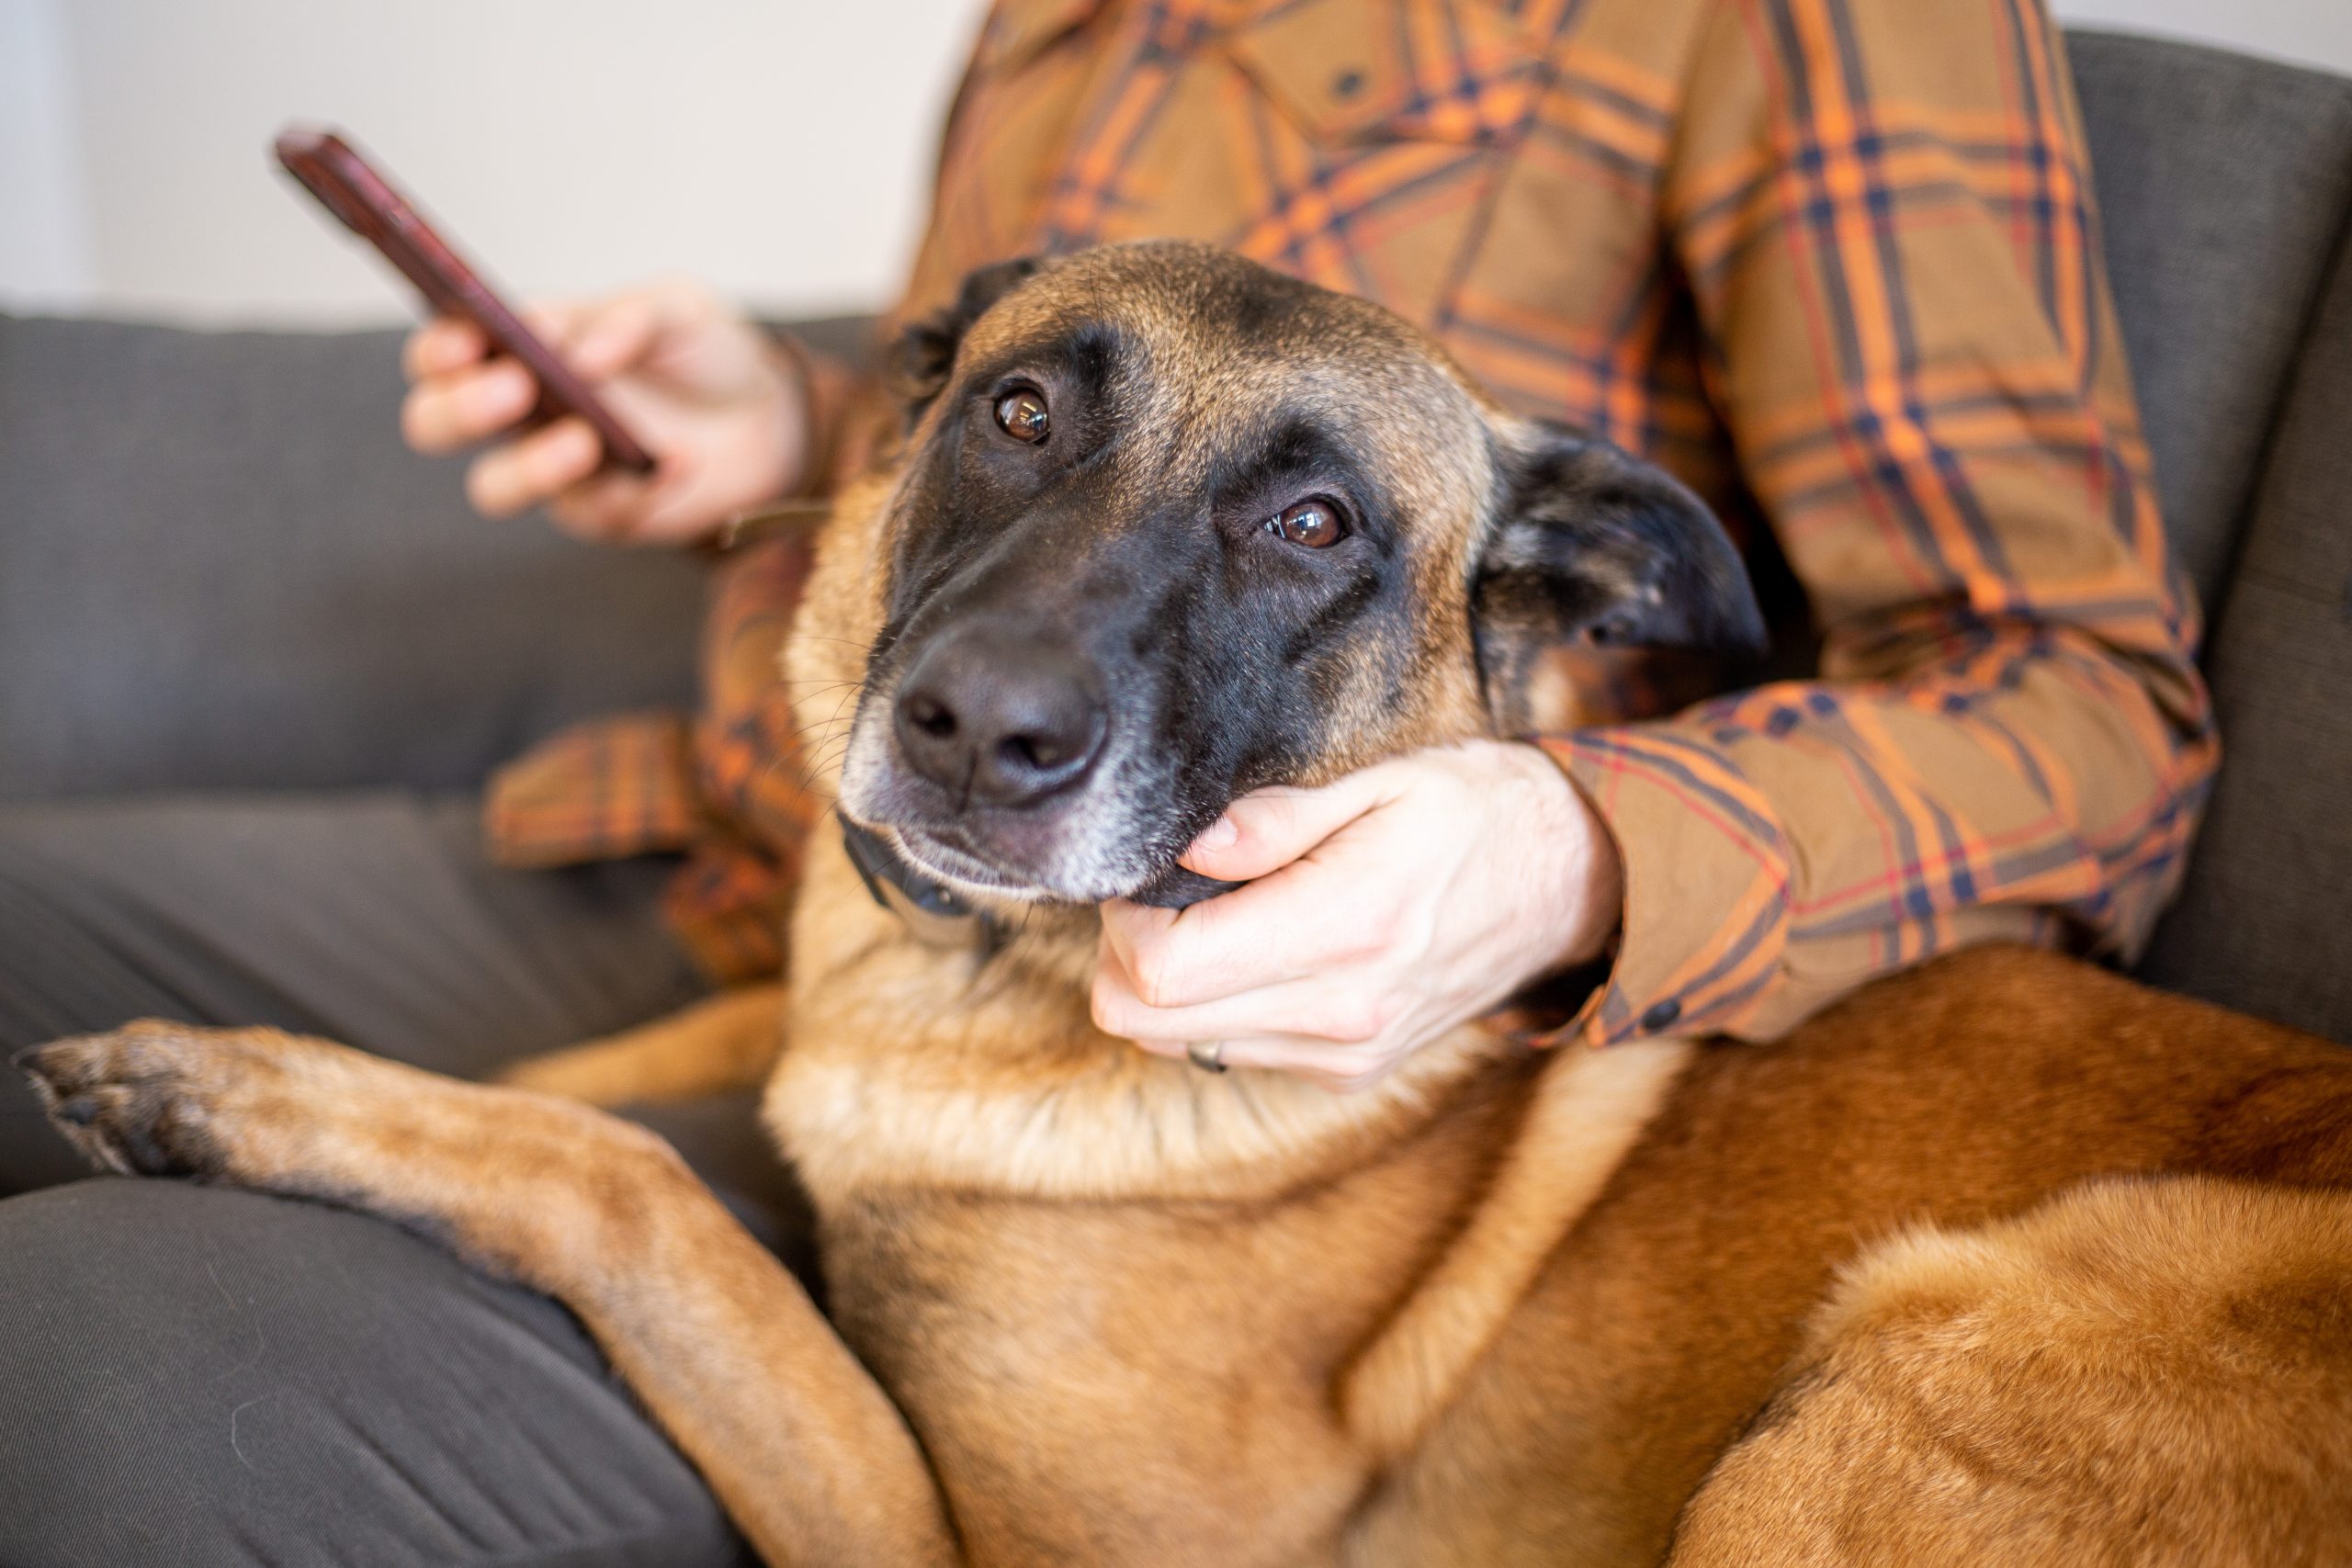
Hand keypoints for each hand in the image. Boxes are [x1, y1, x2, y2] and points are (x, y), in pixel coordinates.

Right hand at [400, 278, 808, 545]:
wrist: (767, 416)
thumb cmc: (701, 350)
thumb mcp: (678, 309)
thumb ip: (627, 317)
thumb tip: (577, 352)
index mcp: (520, 346)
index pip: (442, 351)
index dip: (438, 349)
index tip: (468, 342)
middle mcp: (520, 411)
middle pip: (433, 423)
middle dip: (459, 410)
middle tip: (517, 390)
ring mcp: (553, 469)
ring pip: (492, 487)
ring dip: (530, 466)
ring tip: (588, 441)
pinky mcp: (600, 514)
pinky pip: (591, 515)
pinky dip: (632, 491)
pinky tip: (678, 463)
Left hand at [1093, 740, 1622, 1090]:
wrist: (1569, 886)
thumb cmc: (1476, 815)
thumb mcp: (1385, 781)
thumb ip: (1276, 817)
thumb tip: (1185, 845)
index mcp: (1343, 928)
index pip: (1162, 970)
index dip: (1124, 918)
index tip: (1148, 870)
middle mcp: (1339, 1010)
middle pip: (1145, 1023)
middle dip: (1123, 956)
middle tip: (1158, 894)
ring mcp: (1342, 1051)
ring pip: (1176, 1044)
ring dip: (1165, 985)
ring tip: (1214, 915)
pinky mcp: (1346, 1070)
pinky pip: (1231, 1050)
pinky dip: (1213, 1004)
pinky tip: (1255, 948)